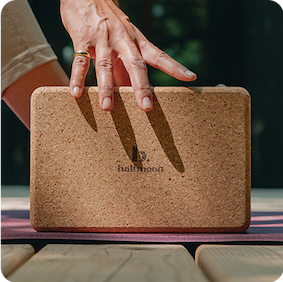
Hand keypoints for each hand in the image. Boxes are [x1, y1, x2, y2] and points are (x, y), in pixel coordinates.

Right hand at [60, 0, 196, 110]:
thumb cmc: (110, 24)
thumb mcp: (125, 42)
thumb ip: (126, 68)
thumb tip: (132, 92)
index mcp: (137, 41)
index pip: (159, 55)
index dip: (174, 66)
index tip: (190, 77)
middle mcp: (123, 40)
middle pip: (135, 64)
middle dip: (141, 86)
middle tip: (146, 107)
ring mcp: (103, 40)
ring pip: (106, 65)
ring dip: (106, 87)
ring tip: (107, 108)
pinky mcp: (83, 39)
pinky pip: (80, 61)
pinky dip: (78, 78)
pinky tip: (76, 93)